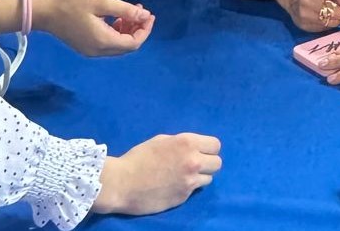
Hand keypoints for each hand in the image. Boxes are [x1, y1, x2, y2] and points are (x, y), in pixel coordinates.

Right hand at [35, 0, 155, 56]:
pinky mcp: (86, 47)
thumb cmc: (73, 3)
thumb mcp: (102, 2)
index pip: (133, 43)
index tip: (149, 14)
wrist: (45, 12)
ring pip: (118, 46)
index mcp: (103, 41)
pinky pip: (108, 44)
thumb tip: (145, 16)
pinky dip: (117, 32)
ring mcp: (91, 51)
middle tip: (141, 11)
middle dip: (138, 30)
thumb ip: (125, 10)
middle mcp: (98, 51)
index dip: (145, 30)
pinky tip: (116, 18)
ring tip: (129, 12)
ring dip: (128, 30)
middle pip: (127, 46)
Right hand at [94, 134, 222, 215]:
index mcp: (188, 143)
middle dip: (208, 163)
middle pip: (217, 163)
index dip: (208, 149)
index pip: (215, 145)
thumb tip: (193, 148)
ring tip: (184, 177)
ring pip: (209, 178)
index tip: (200, 152)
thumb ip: (182, 144)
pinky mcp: (183, 197)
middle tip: (194, 165)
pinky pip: (194, 191)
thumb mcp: (162, 141)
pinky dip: (188, 188)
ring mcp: (190, 181)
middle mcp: (193, 161)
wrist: (122, 183)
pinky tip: (174, 186)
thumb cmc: (138, 158)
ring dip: (199, 177)